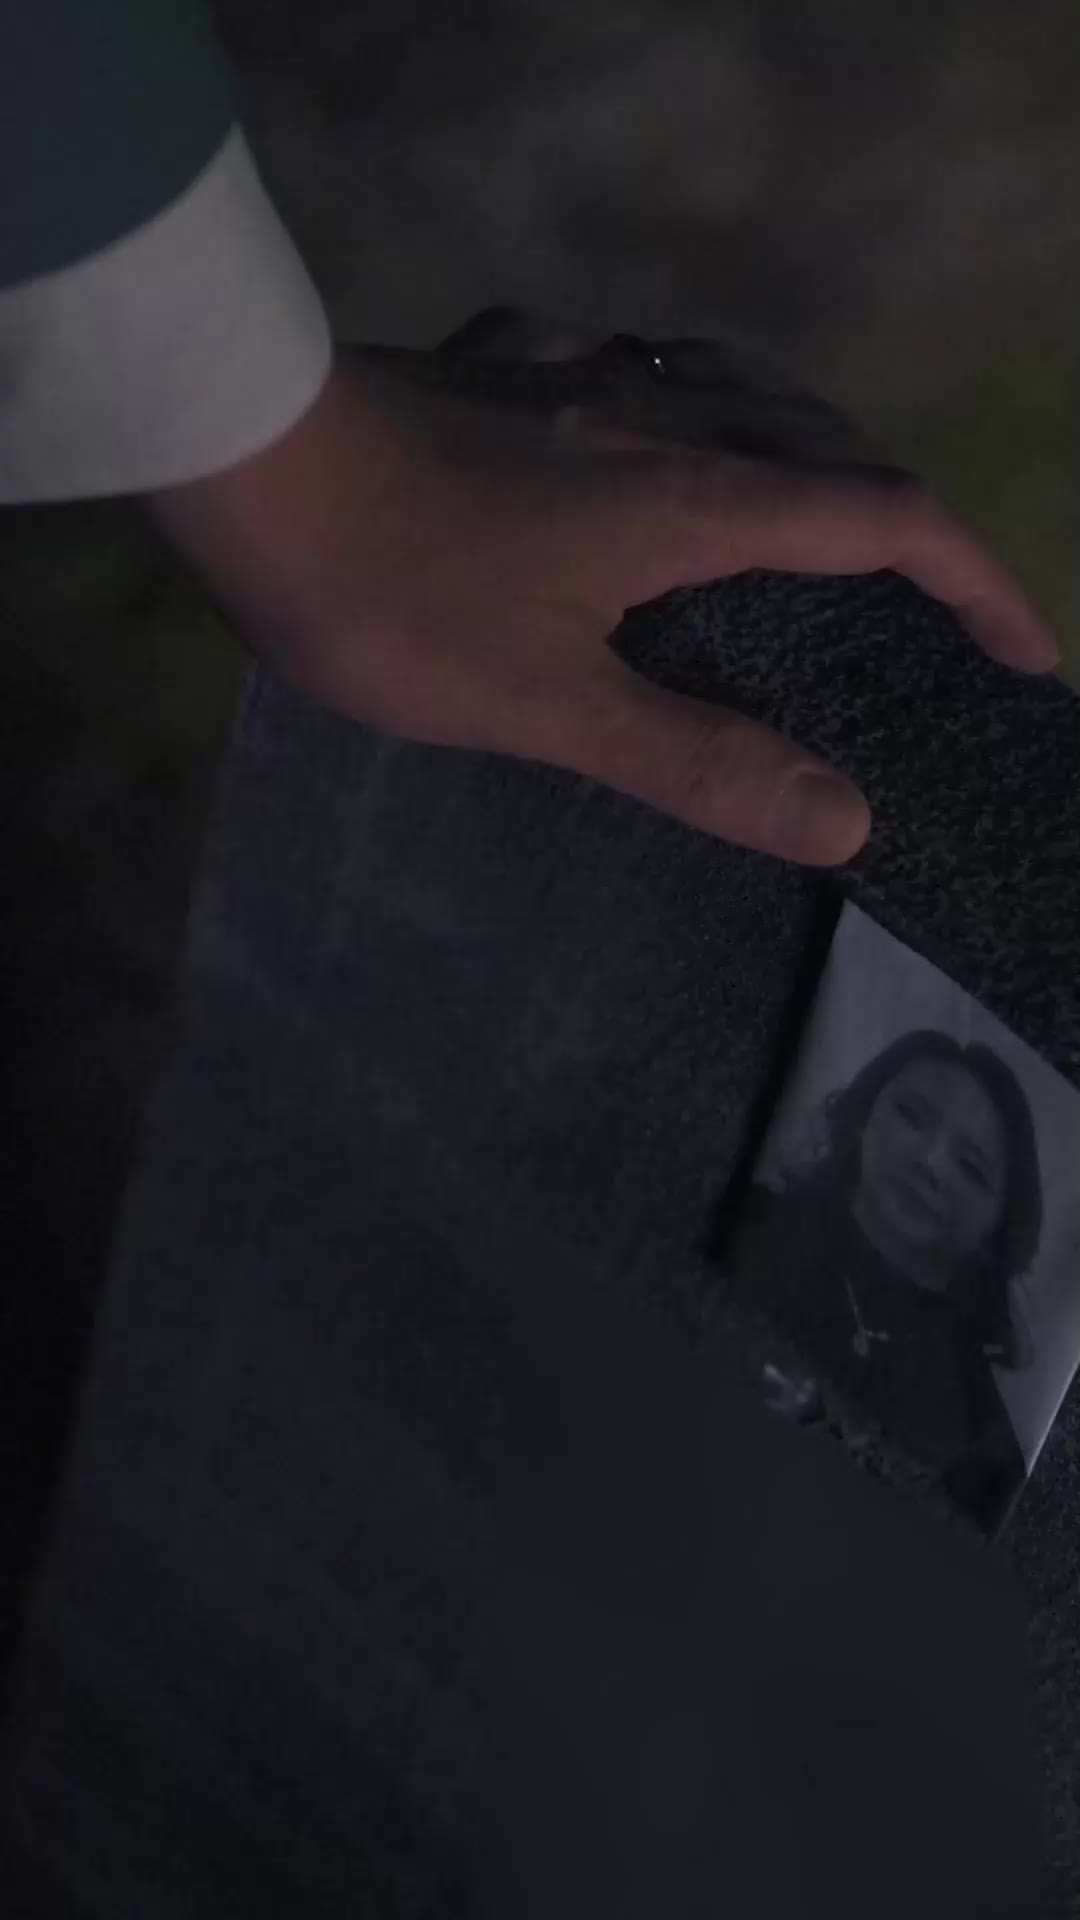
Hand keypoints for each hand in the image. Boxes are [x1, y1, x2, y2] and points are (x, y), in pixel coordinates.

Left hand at [144, 307, 1058, 867]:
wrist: (238, 458)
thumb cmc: (390, 593)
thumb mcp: (547, 704)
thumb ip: (694, 758)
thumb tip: (845, 817)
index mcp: (687, 501)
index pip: (880, 525)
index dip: (973, 585)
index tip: (1022, 656)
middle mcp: (651, 415)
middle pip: (825, 444)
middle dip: (899, 519)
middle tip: (920, 599)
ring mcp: (568, 379)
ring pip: (732, 391)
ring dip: (801, 450)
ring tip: (808, 515)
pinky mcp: (493, 370)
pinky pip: (625, 371)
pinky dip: (674, 409)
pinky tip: (631, 429)